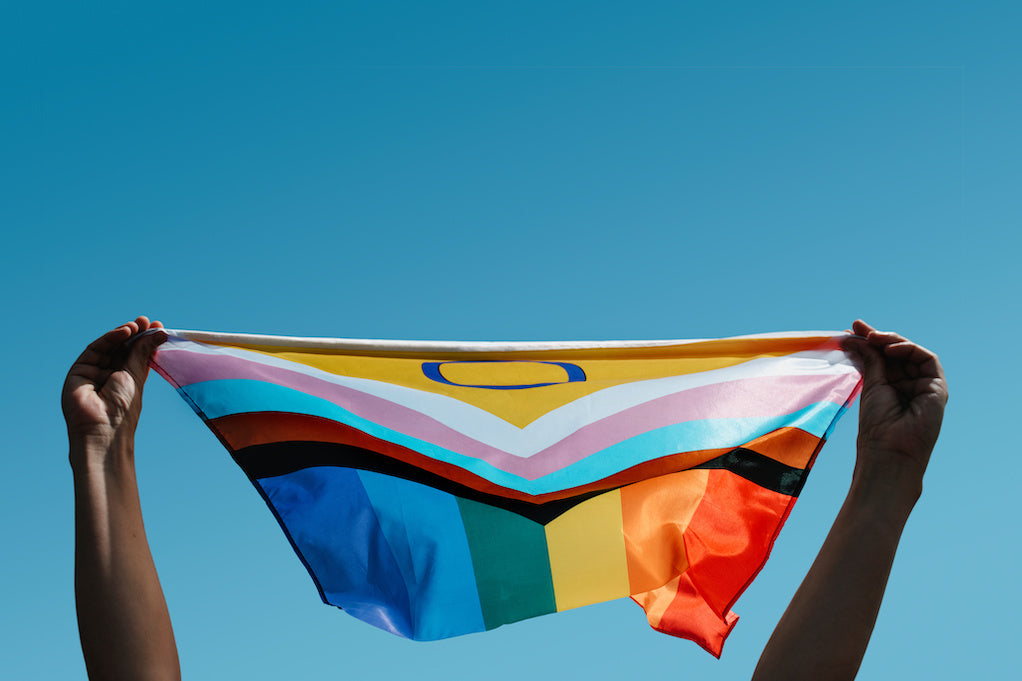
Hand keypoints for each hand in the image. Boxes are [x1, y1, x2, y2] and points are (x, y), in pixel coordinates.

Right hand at [62, 316, 166, 449]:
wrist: (103, 429)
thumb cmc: (123, 409)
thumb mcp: (136, 375)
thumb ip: (143, 351)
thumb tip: (159, 331)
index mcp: (127, 380)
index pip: (137, 355)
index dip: (146, 340)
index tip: (158, 327)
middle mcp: (109, 376)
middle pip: (122, 349)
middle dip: (135, 333)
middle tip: (147, 321)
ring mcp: (93, 373)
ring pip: (108, 347)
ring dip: (123, 334)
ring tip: (137, 325)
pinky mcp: (79, 371)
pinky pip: (94, 350)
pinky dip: (109, 338)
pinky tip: (124, 331)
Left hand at [842, 320, 947, 482]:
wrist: (889, 450)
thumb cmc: (877, 425)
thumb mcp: (871, 385)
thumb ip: (869, 359)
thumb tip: (855, 337)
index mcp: (892, 386)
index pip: (883, 358)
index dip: (869, 343)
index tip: (851, 330)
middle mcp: (910, 385)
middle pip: (896, 353)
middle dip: (878, 337)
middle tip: (858, 327)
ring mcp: (924, 386)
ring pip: (912, 353)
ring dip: (891, 341)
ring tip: (872, 337)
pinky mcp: (937, 387)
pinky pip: (927, 360)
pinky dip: (909, 349)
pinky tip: (890, 349)